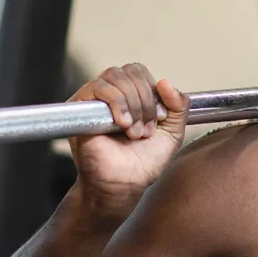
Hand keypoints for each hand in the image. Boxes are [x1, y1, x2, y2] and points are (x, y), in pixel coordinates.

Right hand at [66, 63, 189, 223]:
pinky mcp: (79, 107)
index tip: (158, 119)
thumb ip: (178, 107)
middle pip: (130, 71)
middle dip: (145, 100)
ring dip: (132, 104)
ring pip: (115, 76)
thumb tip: (166, 82)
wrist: (122, 185)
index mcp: (130, 96)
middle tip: (146, 130)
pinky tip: (122, 124)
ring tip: (133, 131)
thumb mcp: (172, 133)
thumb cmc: (142, 163)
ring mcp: (94, 99)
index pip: (140, 72)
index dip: (153, 91)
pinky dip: (116, 103)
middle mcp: (110, 94)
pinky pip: (98, 87)